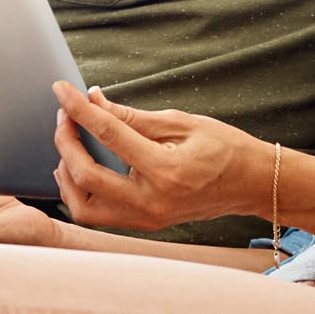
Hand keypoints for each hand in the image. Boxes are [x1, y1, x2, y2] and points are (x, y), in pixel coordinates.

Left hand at [50, 82, 266, 230]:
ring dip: (67, 173)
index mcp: (165, 170)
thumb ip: (132, 116)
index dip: (79, 109)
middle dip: (65, 141)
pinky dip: (79, 192)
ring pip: (83, 207)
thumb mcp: (181, 122)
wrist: (252, 184)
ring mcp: (147, 218)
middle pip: (85, 177)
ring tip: (69, 141)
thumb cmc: (225, 148)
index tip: (62, 89)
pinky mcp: (145, 224)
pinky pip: (98, 215)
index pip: (108, 134)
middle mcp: (152, 201)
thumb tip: (93, 100)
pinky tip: (78, 167)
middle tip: (65, 114)